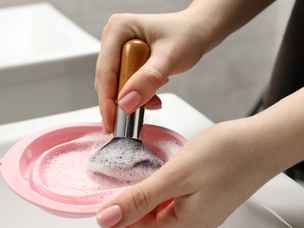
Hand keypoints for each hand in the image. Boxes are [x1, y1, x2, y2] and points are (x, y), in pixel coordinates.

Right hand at [95, 10, 211, 132]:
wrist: (197, 32)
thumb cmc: (187, 36)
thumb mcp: (169, 59)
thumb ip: (148, 80)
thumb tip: (126, 103)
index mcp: (118, 28)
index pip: (105, 72)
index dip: (106, 100)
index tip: (111, 123)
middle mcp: (113, 37)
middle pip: (107, 80)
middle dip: (123, 100)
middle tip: (140, 112)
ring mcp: (118, 48)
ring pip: (115, 85)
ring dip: (134, 97)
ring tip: (155, 96)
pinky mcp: (124, 59)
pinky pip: (124, 84)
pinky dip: (138, 94)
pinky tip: (153, 90)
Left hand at [96, 119, 277, 227]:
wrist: (263, 142)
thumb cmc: (229, 155)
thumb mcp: (176, 176)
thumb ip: (140, 199)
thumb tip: (107, 219)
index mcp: (182, 226)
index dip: (118, 208)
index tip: (116, 183)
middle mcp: (191, 226)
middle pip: (144, 221)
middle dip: (136, 197)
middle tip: (141, 169)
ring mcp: (200, 214)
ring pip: (158, 209)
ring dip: (150, 190)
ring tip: (159, 167)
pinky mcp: (204, 201)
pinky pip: (173, 200)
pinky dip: (166, 186)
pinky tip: (172, 169)